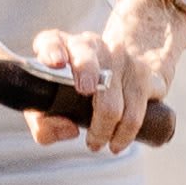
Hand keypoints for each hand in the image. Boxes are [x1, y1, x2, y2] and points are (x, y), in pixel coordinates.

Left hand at [10, 3, 177, 151]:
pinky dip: (125, 132)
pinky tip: (117, 141)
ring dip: (103, 128)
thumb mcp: (48, 110)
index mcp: (59, 47)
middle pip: (86, 58)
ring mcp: (118, 55)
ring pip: (112, 97)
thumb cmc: (68, 95)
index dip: (52, 51)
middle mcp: (89, 44)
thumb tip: (70, 129)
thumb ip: (43, 125)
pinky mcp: (142, 71)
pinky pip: (135, 109)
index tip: (55, 63)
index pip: (51, 42)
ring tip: (96, 143)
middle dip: (87, 75)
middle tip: (84, 94)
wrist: (112, 80)